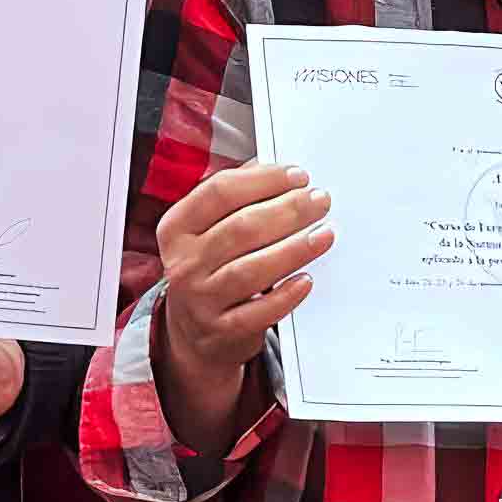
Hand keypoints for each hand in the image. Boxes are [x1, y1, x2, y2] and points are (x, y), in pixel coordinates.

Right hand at [146, 157, 333, 411]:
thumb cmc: (209, 269)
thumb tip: (268, 168)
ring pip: (251, 270)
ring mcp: (202, 299)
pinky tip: (306, 280)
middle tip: (319, 201)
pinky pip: (259, 313)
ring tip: (324, 234)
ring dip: (294, 249)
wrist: (194, 333)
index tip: (297, 175)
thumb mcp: (205, 231)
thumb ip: (232, 197)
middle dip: (288, 210)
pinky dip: (285, 295)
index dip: (263, 180)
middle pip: (241, 228)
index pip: (220, 192)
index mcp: (177, 229)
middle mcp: (184, 263)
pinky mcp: (223, 330)